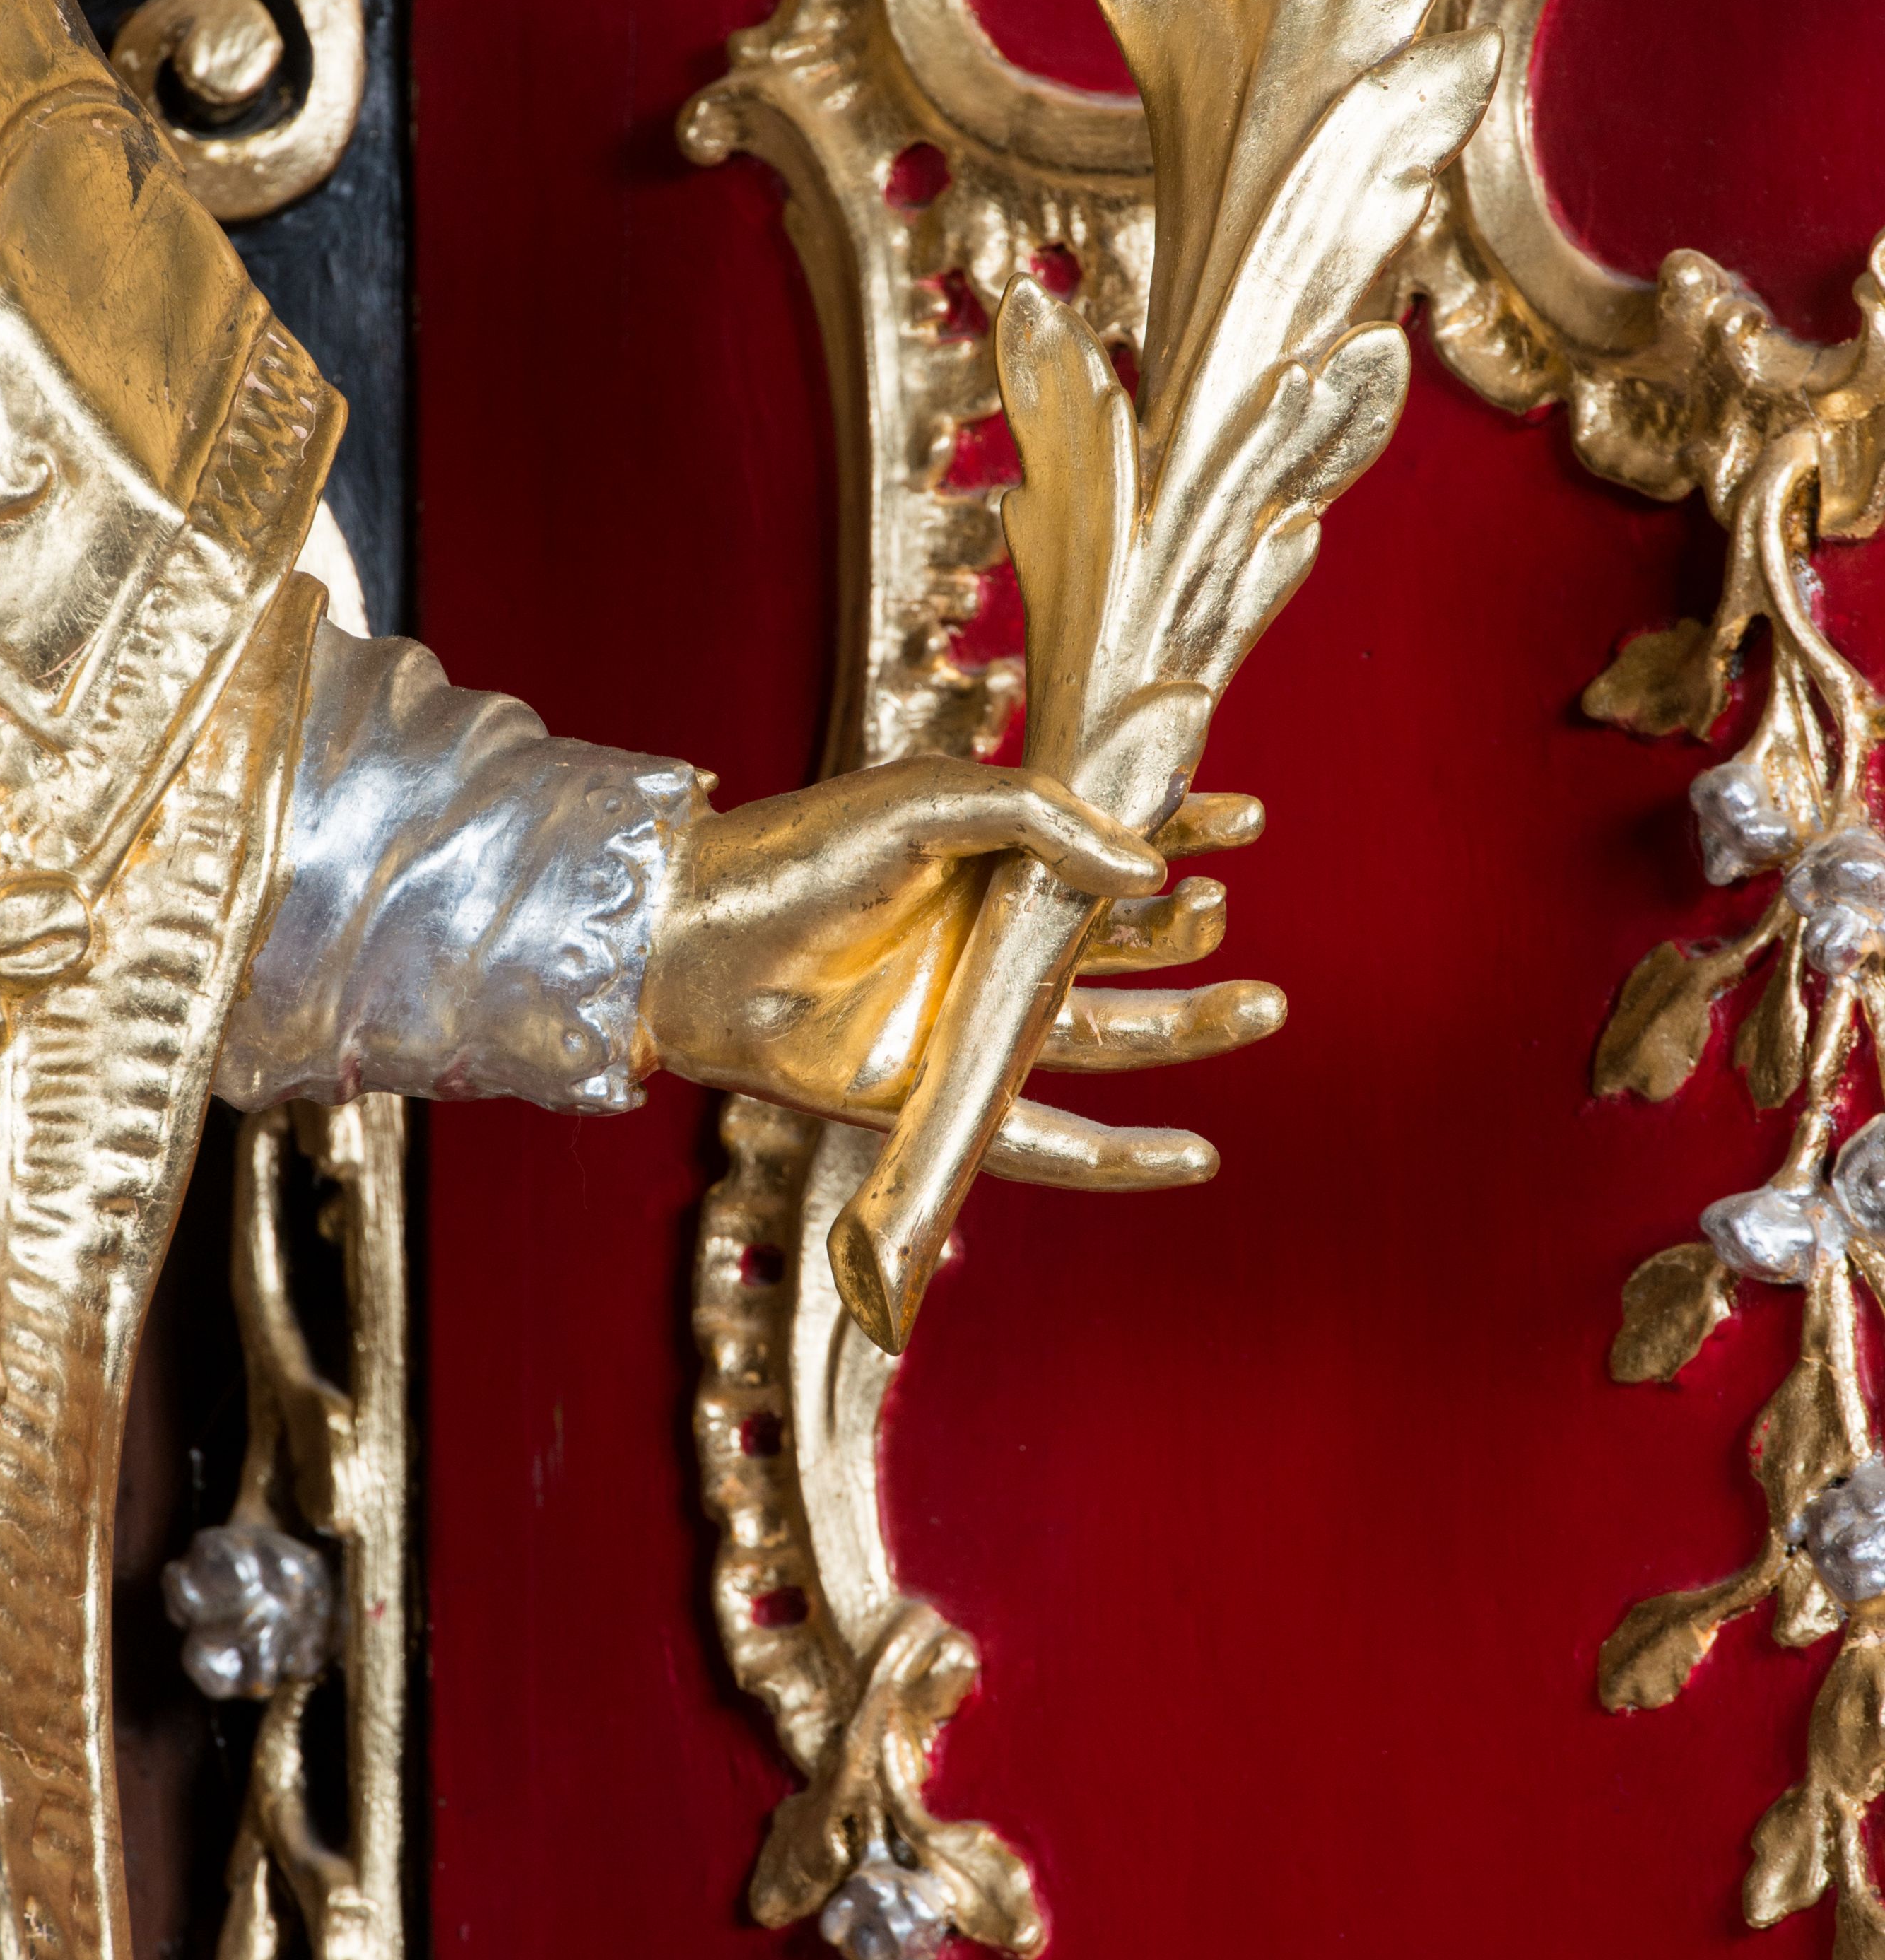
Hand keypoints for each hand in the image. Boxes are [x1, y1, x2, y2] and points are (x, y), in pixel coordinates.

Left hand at [638, 757, 1282, 1188]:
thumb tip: (1149, 869)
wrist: (698, 943)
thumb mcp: (932, 800)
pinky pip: (1043, 1141)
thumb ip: (1043, 816)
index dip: (1179, 834)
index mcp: (986, 864)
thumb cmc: (804, 853)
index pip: (1107, 848)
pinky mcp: (937, 1099)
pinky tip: (1193, 1155)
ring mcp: (964, 1025)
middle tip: (1227, 914)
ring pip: (1103, 1037)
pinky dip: (1117, 1159)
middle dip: (1187, 935)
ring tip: (1261, 1006)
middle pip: (1117, 948)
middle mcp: (983, 945)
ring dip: (1186, 1029)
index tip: (1248, 817)